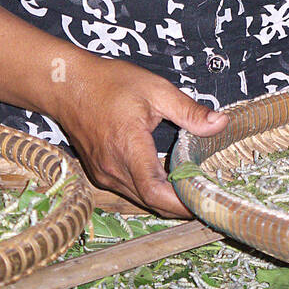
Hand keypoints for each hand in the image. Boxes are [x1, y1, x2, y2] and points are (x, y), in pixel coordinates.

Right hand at [54, 60, 227, 217]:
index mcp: (128, 146)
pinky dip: (150, 191)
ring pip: (140, 199)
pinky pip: (129, 191)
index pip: (155, 191)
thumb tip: (221, 123)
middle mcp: (112, 167)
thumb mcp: (156, 89)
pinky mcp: (100, 173)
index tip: (205, 201)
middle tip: (207, 198)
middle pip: (151, 202)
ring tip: (193, 191)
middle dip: (180, 206)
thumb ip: (189, 111)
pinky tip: (169, 181)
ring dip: (166, 200)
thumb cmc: (109, 83)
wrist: (67, 85)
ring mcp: (103, 174)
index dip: (182, 203)